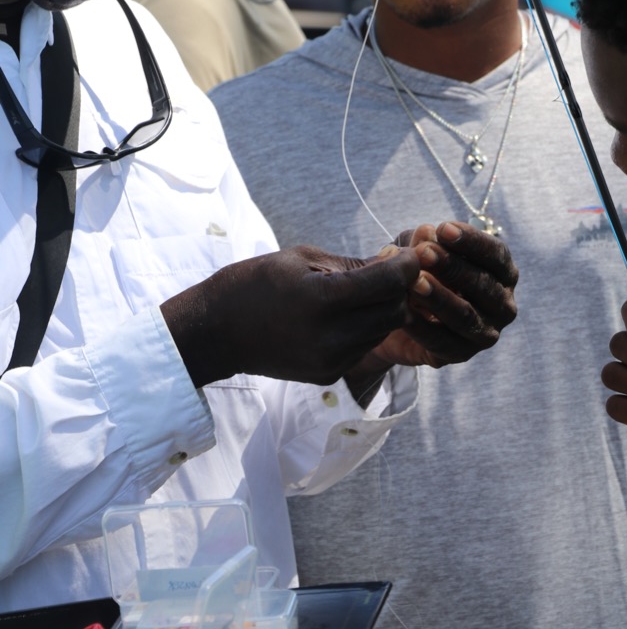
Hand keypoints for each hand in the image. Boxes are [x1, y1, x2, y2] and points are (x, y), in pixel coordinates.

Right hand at [162, 244, 422, 387]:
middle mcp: (332, 336)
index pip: (390, 282)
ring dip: (383, 309)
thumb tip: (395, 261)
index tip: (408, 253)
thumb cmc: (255, 283)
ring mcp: (331, 360)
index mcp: (323, 299)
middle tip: (389, 270)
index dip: (407, 264)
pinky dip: (365, 328)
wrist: (215, 333)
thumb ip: (353, 264)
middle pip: (395, 310)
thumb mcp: (301, 258)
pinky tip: (344, 315)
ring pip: (383, 331)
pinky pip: (364, 347)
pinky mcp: (328, 375)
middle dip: (399, 288)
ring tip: (364, 291)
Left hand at [356, 221, 518, 374]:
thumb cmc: (421, 269)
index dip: (472, 241)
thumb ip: (424, 241)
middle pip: (482, 284)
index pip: (496, 254)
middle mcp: (503, 304)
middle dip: (452, 267)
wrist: (398, 312)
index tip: (444, 228)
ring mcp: (487, 332)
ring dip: (439, 298)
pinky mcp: (463, 354)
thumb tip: (426, 232)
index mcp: (503, 272)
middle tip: (423, 253)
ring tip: (414, 282)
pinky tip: (403, 311)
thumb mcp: (419, 249)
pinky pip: (443, 342)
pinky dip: (422, 327)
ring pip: (465, 315)